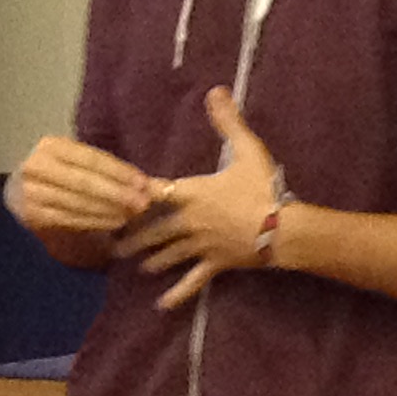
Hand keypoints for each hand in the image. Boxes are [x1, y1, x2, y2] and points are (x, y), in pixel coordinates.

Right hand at [7, 135, 155, 235]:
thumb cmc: (61, 175)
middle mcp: (35, 166)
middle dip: (116, 194)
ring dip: (108, 210)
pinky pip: (69, 219)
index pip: (91, 158)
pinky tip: (114, 223)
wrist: (20, 192)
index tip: (145, 183)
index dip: (119, 171)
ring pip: (77, 203)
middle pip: (84, 182)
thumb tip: (158, 185)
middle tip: (143, 204)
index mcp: (51, 146)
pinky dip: (94, 222)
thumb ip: (112, 173)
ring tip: (132, 215)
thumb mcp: (80, 164)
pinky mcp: (32, 216)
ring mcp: (30, 192)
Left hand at [113, 87, 283, 309]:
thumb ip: (228, 121)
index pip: (155, 193)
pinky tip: (161, 305)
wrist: (284, 228)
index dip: (134, 195)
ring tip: (135, 265)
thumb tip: (215, 90)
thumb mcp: (248, 149)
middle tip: (112, 243)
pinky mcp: (215, 265)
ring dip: (151, 260)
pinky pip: (192, 281)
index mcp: (192, 193)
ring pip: (168, 255)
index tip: (112, 199)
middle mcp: (189, 222)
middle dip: (133, 236)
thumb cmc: (264, 188)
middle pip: (154, 230)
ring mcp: (201, 246)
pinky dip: (177, 293)